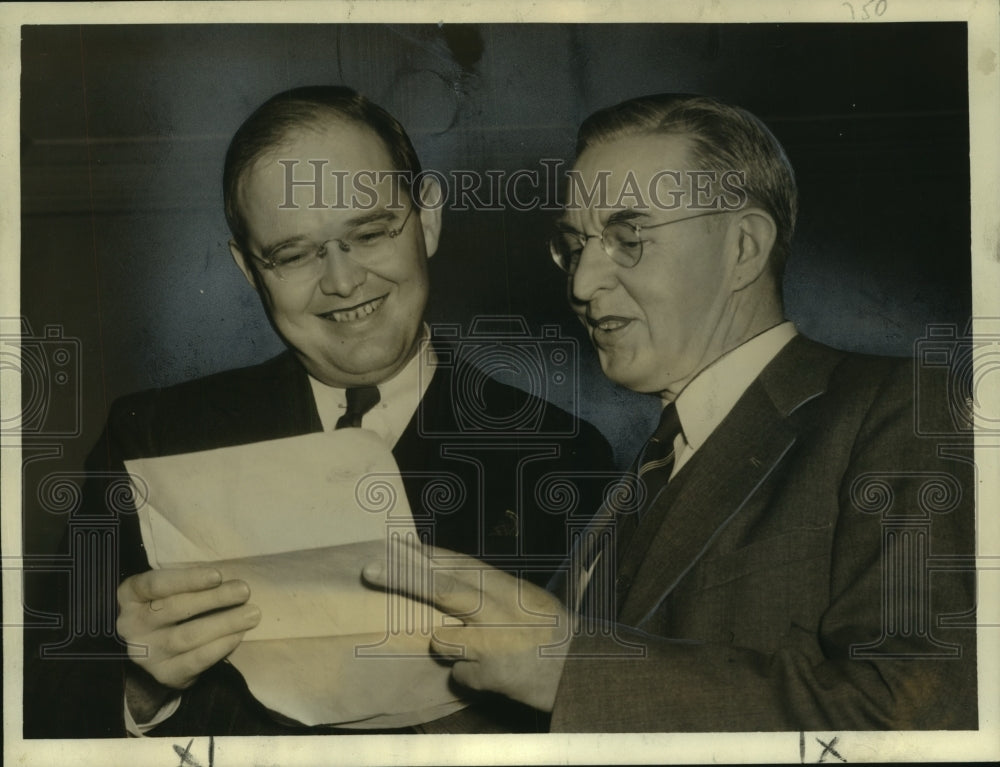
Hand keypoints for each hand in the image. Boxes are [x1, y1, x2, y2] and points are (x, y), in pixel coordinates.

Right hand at [117, 567, 260, 692]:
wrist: (154, 647)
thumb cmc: (168, 605)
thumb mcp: (167, 589)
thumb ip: (188, 582)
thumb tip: (227, 578)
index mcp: (131, 596)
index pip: (155, 584)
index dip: (187, 579)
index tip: (217, 576)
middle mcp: (132, 625)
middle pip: (175, 609)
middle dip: (214, 598)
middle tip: (244, 591)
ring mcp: (146, 652)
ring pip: (188, 636)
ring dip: (224, 623)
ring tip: (251, 614)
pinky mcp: (164, 674)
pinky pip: (195, 661)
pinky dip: (220, 647)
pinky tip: (238, 635)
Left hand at [363, 541, 571, 711]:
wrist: (581, 671)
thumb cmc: (550, 632)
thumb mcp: (524, 599)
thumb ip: (488, 591)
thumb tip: (443, 575)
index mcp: (506, 586)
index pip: (458, 564)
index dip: (425, 554)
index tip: (395, 544)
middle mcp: (498, 608)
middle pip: (442, 587)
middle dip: (403, 577)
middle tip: (369, 570)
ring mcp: (492, 641)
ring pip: (442, 640)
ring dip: (448, 647)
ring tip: (483, 651)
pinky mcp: (490, 673)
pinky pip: (459, 675)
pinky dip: (468, 677)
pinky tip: (491, 675)